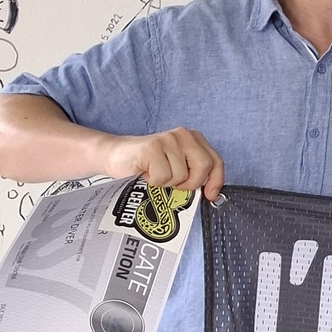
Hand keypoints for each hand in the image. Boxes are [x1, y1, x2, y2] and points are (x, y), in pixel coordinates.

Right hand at [102, 128, 223, 201]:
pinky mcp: (152, 147)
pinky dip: (153, 181)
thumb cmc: (147, 165)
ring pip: (181, 175)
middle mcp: (183, 135)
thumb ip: (193, 173)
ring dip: (166, 182)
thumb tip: (208, 194)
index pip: (215, 161)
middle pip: (203, 167)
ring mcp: (168, 139)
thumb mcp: (176, 166)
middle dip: (190, 183)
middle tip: (174, 184)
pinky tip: (145, 172)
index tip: (210, 195)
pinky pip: (163, 176)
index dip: (216, 180)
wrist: (115, 156)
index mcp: (193, 139)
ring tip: (154, 174)